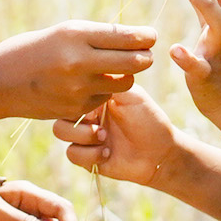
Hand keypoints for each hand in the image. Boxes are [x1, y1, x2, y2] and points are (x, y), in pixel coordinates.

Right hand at [0, 20, 156, 126]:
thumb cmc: (34, 50)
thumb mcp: (63, 33)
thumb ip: (96, 36)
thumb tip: (135, 38)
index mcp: (75, 35)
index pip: (126, 37)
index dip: (145, 37)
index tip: (150, 36)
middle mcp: (78, 61)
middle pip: (135, 62)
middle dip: (145, 57)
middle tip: (145, 53)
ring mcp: (77, 88)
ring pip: (124, 83)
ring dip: (126, 75)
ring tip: (115, 68)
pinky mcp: (76, 108)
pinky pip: (104, 97)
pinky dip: (103, 90)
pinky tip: (88, 84)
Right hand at [51, 85, 182, 186]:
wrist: (161, 151)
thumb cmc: (148, 119)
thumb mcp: (131, 94)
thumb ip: (109, 81)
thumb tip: (90, 63)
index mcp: (93, 98)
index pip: (70, 91)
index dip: (77, 96)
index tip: (96, 105)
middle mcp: (86, 115)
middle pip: (60, 108)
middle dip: (77, 116)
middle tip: (99, 124)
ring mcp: (84, 137)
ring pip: (60, 131)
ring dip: (82, 135)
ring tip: (104, 137)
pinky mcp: (86, 157)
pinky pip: (72, 153)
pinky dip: (89, 154)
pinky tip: (107, 153)